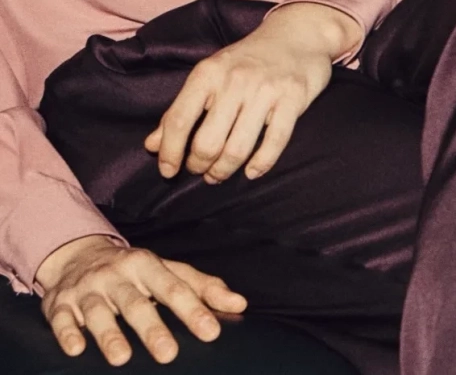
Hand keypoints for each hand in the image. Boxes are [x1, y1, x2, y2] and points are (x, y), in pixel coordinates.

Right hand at [37, 234, 245, 365]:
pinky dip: (68, 332)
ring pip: (99, 311)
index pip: (173, 288)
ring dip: (108, 334)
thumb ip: (201, 287)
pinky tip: (75, 349)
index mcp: (147, 264)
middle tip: (169, 354)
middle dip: (152, 328)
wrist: (78, 253)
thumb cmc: (133, 269)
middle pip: (136, 303)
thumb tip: (240, 303)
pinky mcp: (60, 303)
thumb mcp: (166, 270)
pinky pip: (62, 318)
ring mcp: (88, 289)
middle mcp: (117, 274)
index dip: (192, 310)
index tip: (211, 332)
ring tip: (121, 358)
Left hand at [145, 2, 361, 183]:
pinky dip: (260, 165)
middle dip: (199, 165)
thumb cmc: (248, 59)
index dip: (169, 152)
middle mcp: (235, 80)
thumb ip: (182, 109)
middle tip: (200, 170)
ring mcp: (265, 90)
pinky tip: (251, 171)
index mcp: (208, 72)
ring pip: (237, 149)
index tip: (168, 171)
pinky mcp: (293, 99)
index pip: (178, 120)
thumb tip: (152, 145)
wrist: (297, 33)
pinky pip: (273, 144)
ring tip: (219, 174)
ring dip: (224, 171)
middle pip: (207, 142)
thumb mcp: (211, 74)